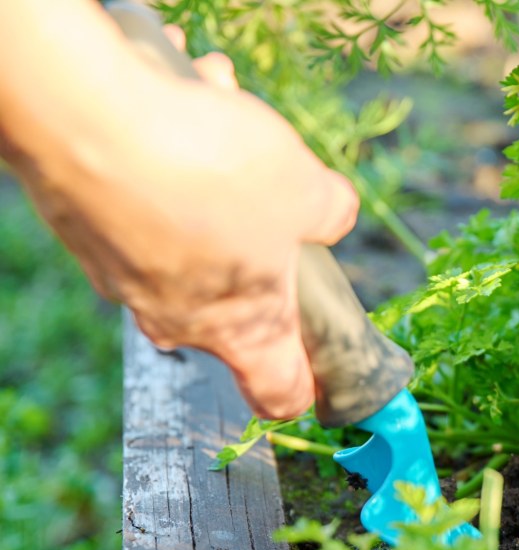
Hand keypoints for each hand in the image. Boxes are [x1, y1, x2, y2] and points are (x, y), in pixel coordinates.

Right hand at [2, 26, 355, 418]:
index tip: (321, 370)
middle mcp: (176, 316)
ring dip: (219, 174)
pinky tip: (186, 93)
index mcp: (241, 329)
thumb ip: (331, 214)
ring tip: (225, 110)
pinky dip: (171, 148)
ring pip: (194, 228)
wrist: (90, 116)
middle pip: (239, 298)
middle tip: (278, 184)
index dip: (307, 385)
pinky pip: (149, 192)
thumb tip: (332, 216)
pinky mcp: (89, 226)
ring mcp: (125, 273)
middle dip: (266, 234)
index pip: (278, 391)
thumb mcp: (307, 190)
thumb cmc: (210, 171)